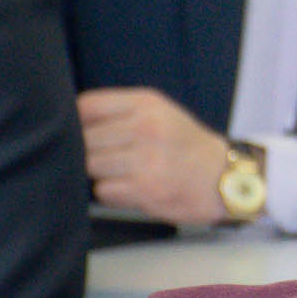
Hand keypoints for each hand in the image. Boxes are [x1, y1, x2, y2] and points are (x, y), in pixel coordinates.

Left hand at [77, 90, 231, 226]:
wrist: (225, 178)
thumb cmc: (186, 146)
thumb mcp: (160, 113)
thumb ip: (120, 112)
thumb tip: (70, 123)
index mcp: (146, 104)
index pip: (87, 106)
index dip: (78, 121)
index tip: (88, 132)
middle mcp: (146, 128)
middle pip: (84, 139)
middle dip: (90, 151)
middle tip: (110, 157)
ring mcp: (146, 160)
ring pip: (90, 166)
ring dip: (100, 173)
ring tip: (122, 173)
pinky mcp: (146, 190)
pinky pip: (103, 191)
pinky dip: (112, 193)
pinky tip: (131, 188)